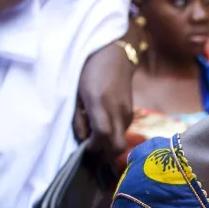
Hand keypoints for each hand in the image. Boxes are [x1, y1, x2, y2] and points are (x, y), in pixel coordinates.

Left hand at [74, 42, 134, 164]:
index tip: (84, 148)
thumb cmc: (90, 69)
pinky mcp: (131, 112)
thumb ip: (78, 117)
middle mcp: (117, 111)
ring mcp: (127, 113)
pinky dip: (114, 135)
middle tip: (92, 152)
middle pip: (118, 146)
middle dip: (105, 154)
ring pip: (121, 140)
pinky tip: (104, 128)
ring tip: (96, 138)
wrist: (115, 53)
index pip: (102, 135)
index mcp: (100, 104)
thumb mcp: (77, 92)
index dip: (93, 146)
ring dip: (109, 145)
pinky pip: (123, 131)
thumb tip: (82, 139)